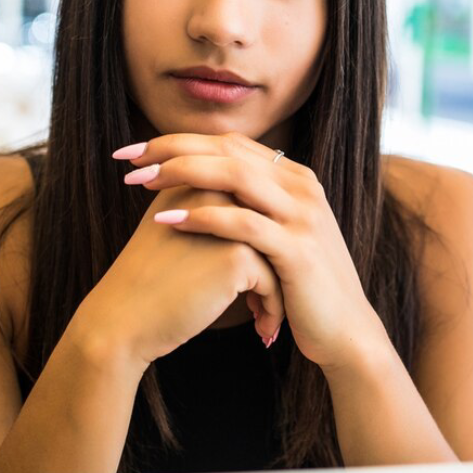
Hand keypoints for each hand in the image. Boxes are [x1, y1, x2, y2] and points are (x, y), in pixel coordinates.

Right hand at [76, 180, 285, 368]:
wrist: (122, 320)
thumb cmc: (147, 284)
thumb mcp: (170, 231)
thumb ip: (205, 216)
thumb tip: (252, 223)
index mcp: (196, 181)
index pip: (251, 208)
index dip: (260, 243)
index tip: (258, 277)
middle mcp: (215, 193)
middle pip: (269, 228)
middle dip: (276, 264)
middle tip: (268, 299)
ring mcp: (228, 222)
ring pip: (278, 255)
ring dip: (276, 290)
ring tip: (265, 315)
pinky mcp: (236, 255)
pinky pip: (273, 282)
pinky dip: (272, 307)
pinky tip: (262, 329)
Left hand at [116, 132, 387, 371]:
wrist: (345, 331)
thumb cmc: (301, 287)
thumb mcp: (279, 236)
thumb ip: (252, 206)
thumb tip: (202, 188)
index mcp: (295, 178)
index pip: (231, 143)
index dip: (181, 141)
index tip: (137, 151)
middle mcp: (302, 188)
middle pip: (229, 150)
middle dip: (173, 148)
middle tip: (128, 158)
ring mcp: (303, 217)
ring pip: (236, 176)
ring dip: (183, 173)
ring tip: (140, 181)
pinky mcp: (298, 250)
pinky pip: (243, 223)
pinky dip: (202, 217)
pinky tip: (166, 221)